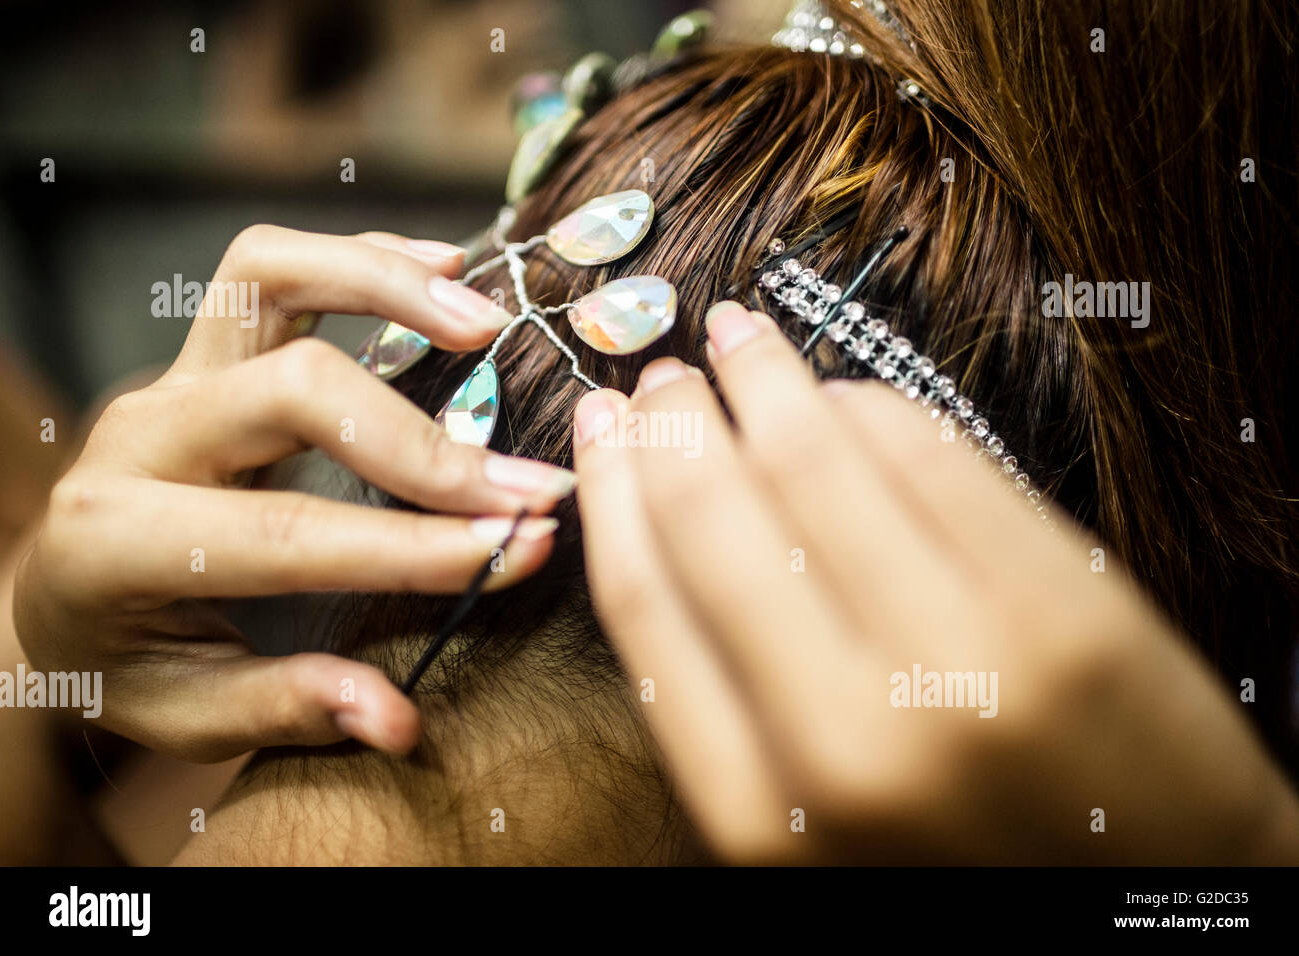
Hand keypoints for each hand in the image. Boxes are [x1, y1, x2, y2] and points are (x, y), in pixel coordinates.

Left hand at [14, 225, 572, 760]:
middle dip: (425, 444)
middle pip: (290, 391)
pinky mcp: (207, 350)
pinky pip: (278, 272)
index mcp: (119, 541)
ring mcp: (171, 378)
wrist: (58, 596)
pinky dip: (369, 261)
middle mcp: (138, 438)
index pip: (288, 535)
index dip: (413, 545)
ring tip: (487, 325)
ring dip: (386, 285)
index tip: (519, 547)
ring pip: (266, 274)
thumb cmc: (124, 663)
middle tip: (530, 487)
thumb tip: (397, 720)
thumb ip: (287, 708)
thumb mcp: (186, 713)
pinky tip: (447, 272)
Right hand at [572, 300, 1298, 862]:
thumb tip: (661, 520)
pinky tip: (845, 390)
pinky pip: (933, 459)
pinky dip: (873, 405)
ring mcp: (968, 663)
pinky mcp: (1066, 605)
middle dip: (676, 422)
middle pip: (715, 515)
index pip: (646, 606)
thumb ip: (730, 701)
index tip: (601, 430)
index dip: (613, 494)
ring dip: (766, 381)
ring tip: (740, 342)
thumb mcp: (811, 831)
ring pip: (816, 465)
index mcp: (763, 814)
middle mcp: (851, 737)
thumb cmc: (968, 861)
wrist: (1165, 899)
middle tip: (664, 374)